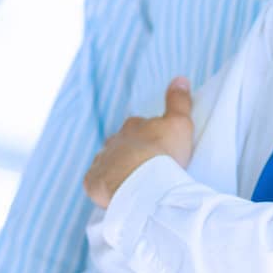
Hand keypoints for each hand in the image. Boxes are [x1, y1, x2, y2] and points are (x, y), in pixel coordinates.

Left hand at [85, 78, 192, 207]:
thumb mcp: (179, 124)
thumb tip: (180, 79)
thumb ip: (179, 102)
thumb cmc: (163, 153)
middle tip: (147, 168)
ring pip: (107, 163)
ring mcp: (101, 161)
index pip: (138, 127)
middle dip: (130, 153)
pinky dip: (104, 187)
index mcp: (132, 127)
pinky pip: (96, 183)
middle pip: (120, 145)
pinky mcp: (93, 182)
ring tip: (133, 184)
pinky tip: (116, 194)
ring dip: (117, 170)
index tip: (159, 148)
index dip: (148, 137)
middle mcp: (112, 141)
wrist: (144, 183)